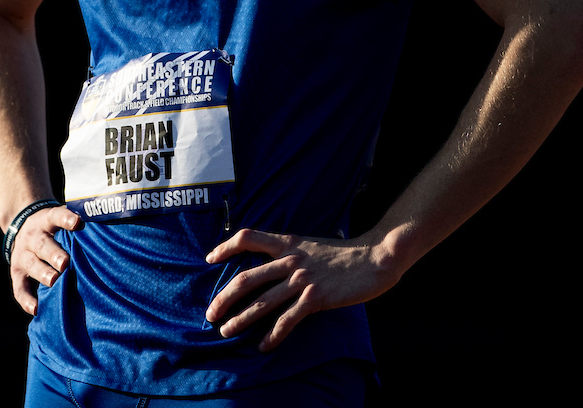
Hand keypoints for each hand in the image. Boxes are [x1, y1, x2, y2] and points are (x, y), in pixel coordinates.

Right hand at [9, 205, 81, 314]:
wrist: (21, 226)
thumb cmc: (52, 227)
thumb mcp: (57, 218)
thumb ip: (75, 223)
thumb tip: (107, 227)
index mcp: (45, 220)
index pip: (55, 216)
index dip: (65, 219)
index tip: (77, 223)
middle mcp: (32, 237)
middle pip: (42, 244)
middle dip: (53, 254)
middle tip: (65, 263)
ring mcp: (22, 255)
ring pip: (31, 264)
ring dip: (42, 273)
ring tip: (53, 281)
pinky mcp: (16, 273)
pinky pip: (19, 288)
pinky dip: (26, 299)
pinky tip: (36, 309)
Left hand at [204, 228, 396, 350]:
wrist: (374, 258)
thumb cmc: (342, 254)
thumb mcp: (310, 244)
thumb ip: (290, 251)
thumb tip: (271, 260)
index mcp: (287, 242)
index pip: (248, 237)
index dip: (225, 247)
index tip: (209, 259)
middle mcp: (291, 259)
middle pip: (247, 277)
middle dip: (224, 297)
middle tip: (210, 313)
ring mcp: (303, 278)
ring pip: (263, 302)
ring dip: (241, 319)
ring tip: (227, 331)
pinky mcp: (316, 298)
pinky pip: (288, 319)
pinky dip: (273, 335)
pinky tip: (264, 346)